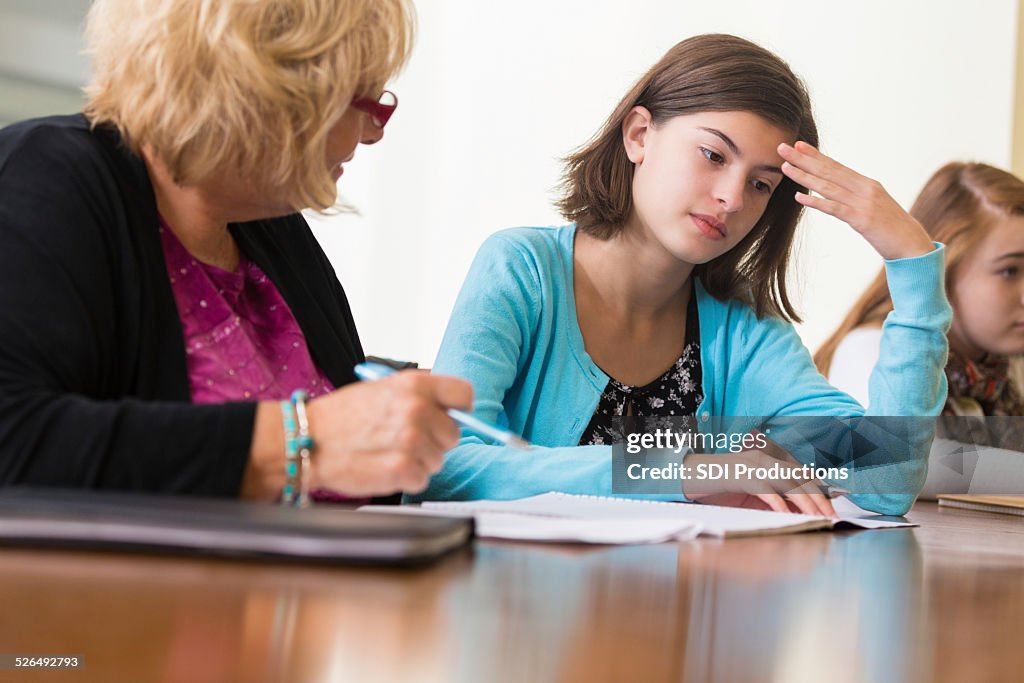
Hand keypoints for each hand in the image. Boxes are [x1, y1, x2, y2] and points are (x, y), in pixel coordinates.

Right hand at [307, 371, 471, 494]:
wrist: (307, 439)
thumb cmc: (341, 416)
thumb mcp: (382, 388)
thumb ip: (418, 394)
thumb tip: (450, 406)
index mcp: (415, 385)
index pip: (464, 394)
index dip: (459, 409)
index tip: (447, 417)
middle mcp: (417, 410)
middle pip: (453, 434)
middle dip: (434, 441)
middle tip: (404, 440)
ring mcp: (410, 440)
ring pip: (438, 460)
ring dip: (418, 461)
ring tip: (388, 453)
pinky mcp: (401, 469)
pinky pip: (421, 479)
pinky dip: (405, 479)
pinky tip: (384, 467)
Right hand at [683, 439, 836, 517]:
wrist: (689, 475)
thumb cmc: (719, 485)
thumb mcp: (751, 492)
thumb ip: (772, 497)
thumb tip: (797, 512)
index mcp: (768, 458)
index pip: (802, 472)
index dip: (820, 489)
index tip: (832, 506)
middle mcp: (765, 458)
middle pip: (801, 478)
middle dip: (820, 498)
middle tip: (831, 516)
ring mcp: (754, 466)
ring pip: (790, 484)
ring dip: (807, 503)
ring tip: (818, 518)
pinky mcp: (743, 476)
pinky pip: (768, 492)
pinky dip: (780, 505)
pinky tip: (789, 517)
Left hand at [778, 141, 933, 260]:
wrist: (912, 244)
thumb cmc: (891, 228)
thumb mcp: (874, 207)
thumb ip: (857, 198)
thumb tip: (839, 192)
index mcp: (867, 184)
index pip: (836, 166)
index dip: (816, 155)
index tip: (799, 145)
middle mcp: (864, 188)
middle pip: (828, 171)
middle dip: (804, 159)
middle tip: (783, 147)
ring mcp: (863, 203)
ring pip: (827, 186)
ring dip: (804, 176)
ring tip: (785, 167)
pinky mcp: (862, 220)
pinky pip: (834, 208)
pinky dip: (815, 201)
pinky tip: (799, 197)